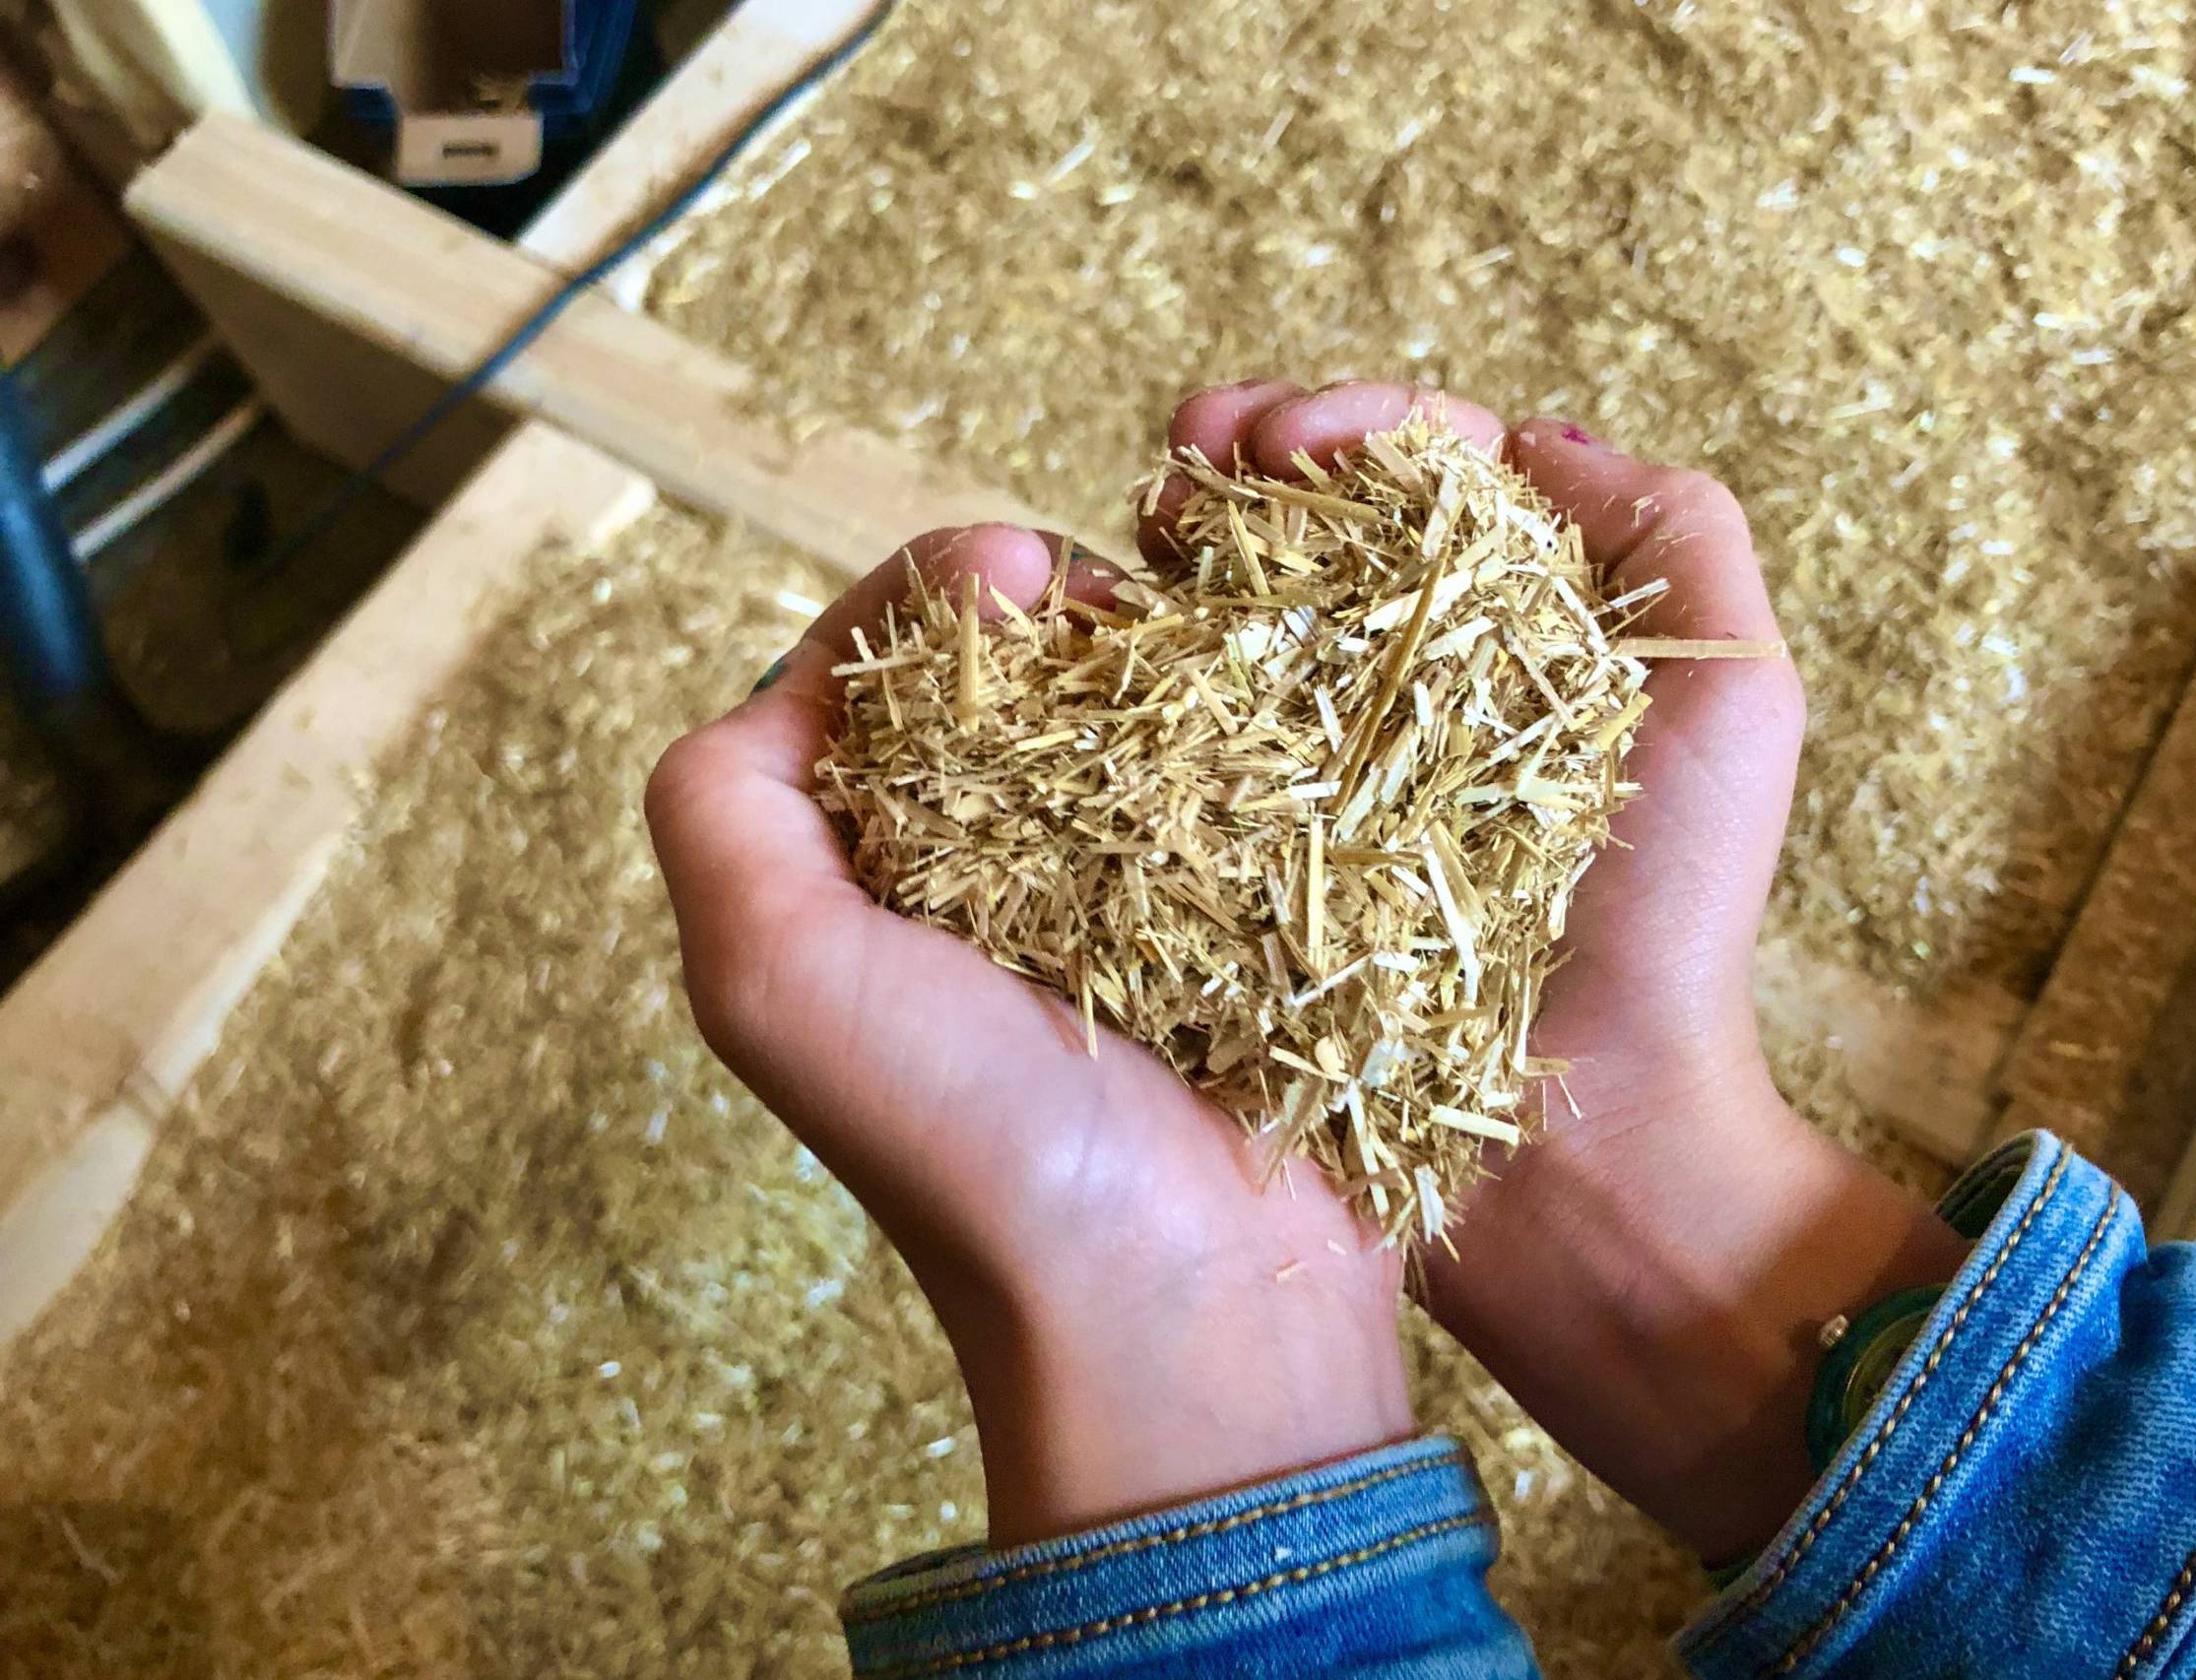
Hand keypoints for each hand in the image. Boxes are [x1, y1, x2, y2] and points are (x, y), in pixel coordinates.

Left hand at [646, 523, 1410, 1547]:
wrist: (1191, 1308)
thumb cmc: (967, 1151)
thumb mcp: (767, 977)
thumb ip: (720, 806)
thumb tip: (810, 669)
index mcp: (870, 878)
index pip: (882, 672)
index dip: (934, 592)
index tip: (1021, 567)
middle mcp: (998, 880)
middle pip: (1021, 677)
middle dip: (1069, 615)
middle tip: (1128, 610)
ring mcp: (1139, 901)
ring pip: (1151, 716)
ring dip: (1183, 658)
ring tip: (1223, 643)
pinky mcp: (1259, 927)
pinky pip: (1260, 788)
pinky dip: (1276, 728)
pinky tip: (1300, 702)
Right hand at [1153, 378, 1964, 1558]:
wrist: (1587, 1147)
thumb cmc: (1671, 922)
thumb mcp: (1732, 698)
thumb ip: (1677, 534)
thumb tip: (1535, 436)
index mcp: (1509, 635)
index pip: (1422, 485)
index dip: (1350, 430)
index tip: (1283, 441)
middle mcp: (1401, 693)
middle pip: (1304, 537)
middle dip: (1238, 471)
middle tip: (1186, 460)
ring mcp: (1313, 784)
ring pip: (1225, 628)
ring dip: (1169, 562)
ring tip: (1131, 544)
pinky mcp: (1245, 875)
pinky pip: (1174, 757)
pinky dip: (1127, 692)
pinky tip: (1090, 657)